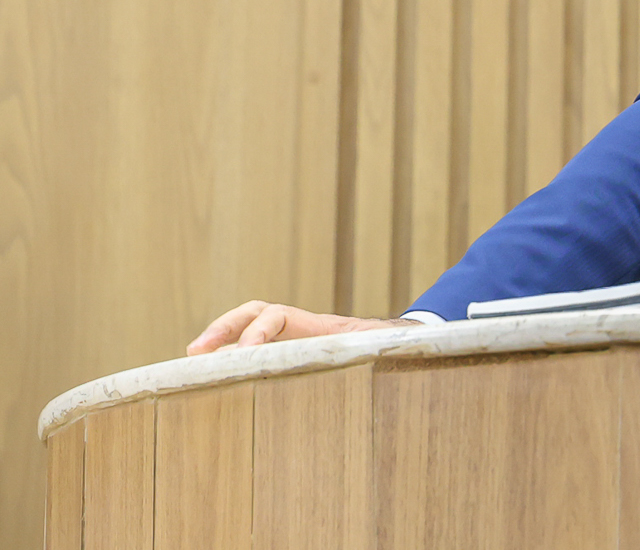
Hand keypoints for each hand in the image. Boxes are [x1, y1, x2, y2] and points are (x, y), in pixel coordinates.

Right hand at [186, 300, 416, 354]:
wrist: (400, 342)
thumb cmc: (392, 348)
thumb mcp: (387, 348)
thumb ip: (383, 347)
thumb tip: (391, 344)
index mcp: (321, 327)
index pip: (281, 316)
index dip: (259, 331)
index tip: (243, 355)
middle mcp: (301, 326)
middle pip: (256, 312)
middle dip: (225, 327)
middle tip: (196, 351)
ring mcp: (292, 336)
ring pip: (250, 325)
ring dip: (221, 338)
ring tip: (192, 359)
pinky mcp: (286, 351)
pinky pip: (253, 346)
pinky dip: (230, 354)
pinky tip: (210, 376)